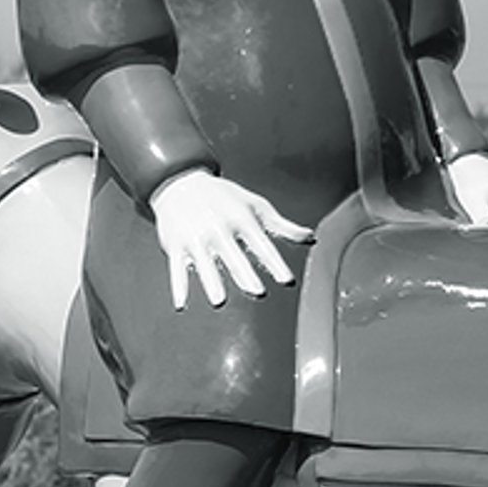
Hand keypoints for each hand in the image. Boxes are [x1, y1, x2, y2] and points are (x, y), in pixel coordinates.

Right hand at [147, 170, 315, 307]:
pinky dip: (178, 287)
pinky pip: (176, 268)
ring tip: (219, 300)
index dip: (275, 263)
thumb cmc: (223, 197)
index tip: (286, 280)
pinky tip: (181, 304)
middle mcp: (219, 229)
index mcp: (241, 220)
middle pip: (234, 256)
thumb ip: (282, 226)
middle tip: (257, 291)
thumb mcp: (255, 205)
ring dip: (211, 282)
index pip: (261, 246)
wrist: (181, 182)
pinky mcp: (176, 246)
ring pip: (204, 264)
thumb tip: (311, 238)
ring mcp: (196, 238)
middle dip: (245, 274)